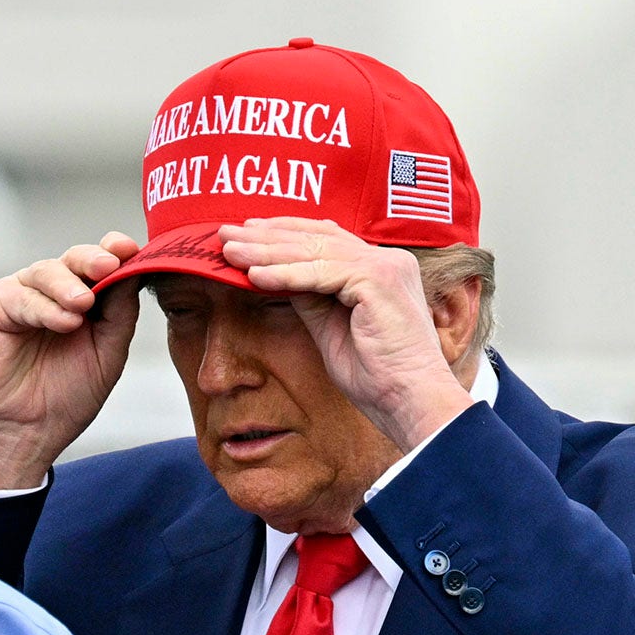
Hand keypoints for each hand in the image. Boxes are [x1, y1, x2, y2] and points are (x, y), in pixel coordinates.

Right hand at [0, 232, 141, 488]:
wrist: (27, 431)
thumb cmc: (65, 396)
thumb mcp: (109, 352)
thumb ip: (121, 312)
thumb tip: (136, 272)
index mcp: (87, 297)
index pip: (103, 263)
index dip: (116, 251)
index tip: (131, 250)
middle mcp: (56, 291)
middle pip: (76, 258)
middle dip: (93, 259)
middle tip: (108, 266)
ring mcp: (25, 296)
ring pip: (47, 271)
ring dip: (68, 285)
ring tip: (82, 305)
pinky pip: (20, 296)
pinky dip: (43, 307)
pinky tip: (61, 322)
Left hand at [219, 217, 472, 451]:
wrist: (409, 401)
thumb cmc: (376, 376)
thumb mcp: (331, 328)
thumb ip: (310, 298)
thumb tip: (277, 276)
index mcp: (380, 267)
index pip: (325, 238)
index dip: (283, 233)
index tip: (247, 232)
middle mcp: (386, 260)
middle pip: (316, 239)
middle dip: (266, 236)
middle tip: (225, 233)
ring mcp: (386, 267)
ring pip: (315, 251)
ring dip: (267, 251)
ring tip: (230, 252)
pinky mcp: (379, 281)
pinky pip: (322, 273)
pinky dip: (286, 274)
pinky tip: (256, 275)